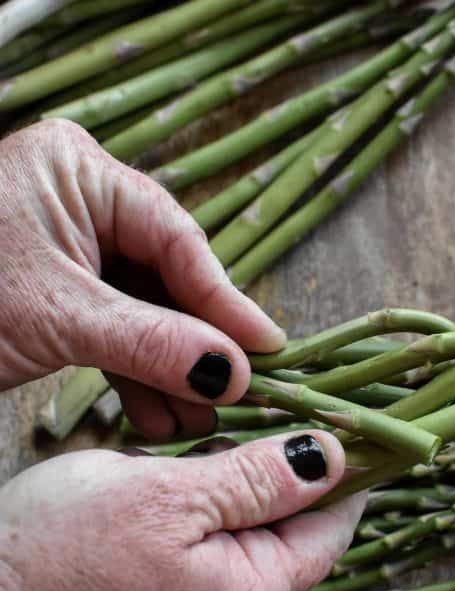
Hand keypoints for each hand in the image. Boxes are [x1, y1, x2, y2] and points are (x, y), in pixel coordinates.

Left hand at [0, 119, 285, 438]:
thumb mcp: (61, 318)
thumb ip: (156, 342)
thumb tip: (234, 371)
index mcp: (80, 169)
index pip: (177, 239)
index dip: (226, 301)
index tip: (268, 349)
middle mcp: (78, 195)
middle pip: (165, 275)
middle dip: (196, 344)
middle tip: (237, 394)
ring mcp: (64, 240)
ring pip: (141, 307)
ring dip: (168, 367)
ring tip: (197, 420)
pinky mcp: (51, 285)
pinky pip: (109, 325)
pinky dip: (131, 371)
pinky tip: (155, 415)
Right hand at [0, 430, 365, 590]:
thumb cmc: (63, 555)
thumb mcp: (169, 497)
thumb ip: (257, 479)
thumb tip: (332, 456)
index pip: (332, 526)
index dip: (350, 469)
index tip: (355, 416)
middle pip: (292, 526)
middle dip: (286, 466)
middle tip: (279, 401)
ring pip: (246, 527)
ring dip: (240, 478)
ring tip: (226, 427)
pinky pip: (207, 539)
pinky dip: (204, 499)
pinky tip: (182, 467)